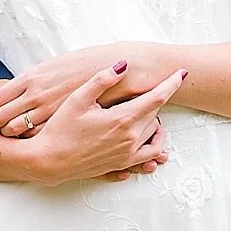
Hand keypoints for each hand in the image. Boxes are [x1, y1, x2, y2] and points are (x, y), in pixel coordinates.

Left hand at [0, 45, 130, 137]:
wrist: (115, 70)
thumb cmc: (86, 65)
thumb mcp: (54, 65)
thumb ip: (36, 79)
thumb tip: (20, 87)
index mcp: (31, 76)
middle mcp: (35, 94)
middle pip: (1, 116)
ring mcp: (48, 110)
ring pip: (15, 130)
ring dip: (10, 135)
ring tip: (13, 137)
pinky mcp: (62, 122)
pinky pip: (37, 137)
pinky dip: (31, 140)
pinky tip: (36, 140)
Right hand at [29, 62, 186, 185]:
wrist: (49, 161)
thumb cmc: (60, 128)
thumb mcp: (78, 99)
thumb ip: (102, 80)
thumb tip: (123, 65)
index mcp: (122, 119)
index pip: (157, 97)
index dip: (172, 83)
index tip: (182, 73)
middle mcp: (130, 139)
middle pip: (157, 115)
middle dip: (156, 100)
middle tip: (145, 90)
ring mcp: (127, 155)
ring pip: (155, 137)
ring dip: (156, 123)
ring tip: (146, 114)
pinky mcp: (122, 166)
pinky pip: (148, 158)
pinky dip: (153, 148)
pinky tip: (147, 140)